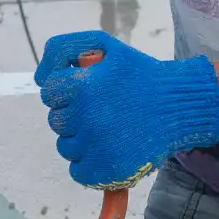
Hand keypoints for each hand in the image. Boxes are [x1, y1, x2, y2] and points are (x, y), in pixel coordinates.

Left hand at [35, 31, 218, 189]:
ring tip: (111, 129)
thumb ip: (63, 50)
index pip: (50, 92)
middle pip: (57, 121)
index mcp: (83, 87)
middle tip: (104, 110)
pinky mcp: (107, 170)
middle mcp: (87, 118)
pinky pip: (79, 171)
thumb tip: (38, 78)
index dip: (67, 91)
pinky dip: (90, 164)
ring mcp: (97, 147)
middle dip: (75, 115)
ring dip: (82, 140)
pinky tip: (110, 149)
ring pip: (66, 147)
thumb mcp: (103, 46)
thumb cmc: (140, 75)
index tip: (88, 91)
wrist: (181, 106)